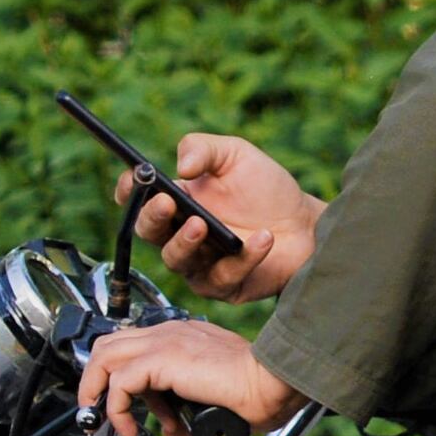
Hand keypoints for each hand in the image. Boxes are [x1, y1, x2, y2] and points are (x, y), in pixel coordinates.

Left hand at [73, 316, 308, 435]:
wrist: (270, 382)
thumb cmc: (256, 390)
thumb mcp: (210, 400)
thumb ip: (185, 410)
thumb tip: (172, 431)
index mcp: (182, 336)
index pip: (133, 348)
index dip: (123, 382)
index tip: (132, 415)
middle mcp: (170, 333)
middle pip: (109, 345)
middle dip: (96, 380)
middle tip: (98, 413)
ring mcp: (164, 341)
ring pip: (104, 357)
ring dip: (96, 392)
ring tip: (103, 423)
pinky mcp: (161, 359)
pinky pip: (119, 383)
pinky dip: (117, 410)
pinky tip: (130, 430)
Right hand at [117, 133, 318, 299]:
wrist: (306, 222)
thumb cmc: (266, 188)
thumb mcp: (235, 155)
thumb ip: (204, 149)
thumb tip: (181, 166)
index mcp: (177, 201)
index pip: (138, 199)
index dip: (129, 191)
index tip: (133, 179)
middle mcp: (180, 234)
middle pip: (149, 232)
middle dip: (153, 217)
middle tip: (167, 203)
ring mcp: (200, 263)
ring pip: (176, 260)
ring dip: (185, 242)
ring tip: (202, 224)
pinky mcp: (225, 286)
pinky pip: (224, 276)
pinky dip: (245, 257)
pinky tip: (264, 237)